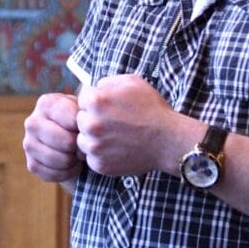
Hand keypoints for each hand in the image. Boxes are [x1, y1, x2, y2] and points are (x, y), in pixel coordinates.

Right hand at [23, 92, 82, 183]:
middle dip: (80, 147)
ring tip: (77, 155)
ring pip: (62, 160)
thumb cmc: (77, 121)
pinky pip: (55, 174)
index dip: (86, 129)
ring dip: (74, 161)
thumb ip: (86, 113)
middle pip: (67, 142)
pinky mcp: (31, 164)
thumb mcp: (82, 110)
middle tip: (84, 146)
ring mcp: (29, 144)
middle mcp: (32, 122)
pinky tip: (70, 165)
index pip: (74, 121)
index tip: (88, 130)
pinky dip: (67, 173)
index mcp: (45, 103)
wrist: (66, 139)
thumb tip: (87, 129)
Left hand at [77, 74, 193, 178]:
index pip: (82, 100)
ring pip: (83, 141)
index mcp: (96, 101)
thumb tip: (94, 88)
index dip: (96, 104)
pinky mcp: (100, 164)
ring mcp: (95, 146)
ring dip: (94, 139)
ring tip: (115, 137)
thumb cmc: (152, 108)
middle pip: (80, 121)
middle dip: (93, 121)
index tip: (109, 109)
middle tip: (113, 124)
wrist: (168, 140)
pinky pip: (91, 158)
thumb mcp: (131, 82)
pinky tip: (117, 150)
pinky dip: (101, 155)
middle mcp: (91, 124)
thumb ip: (107, 82)